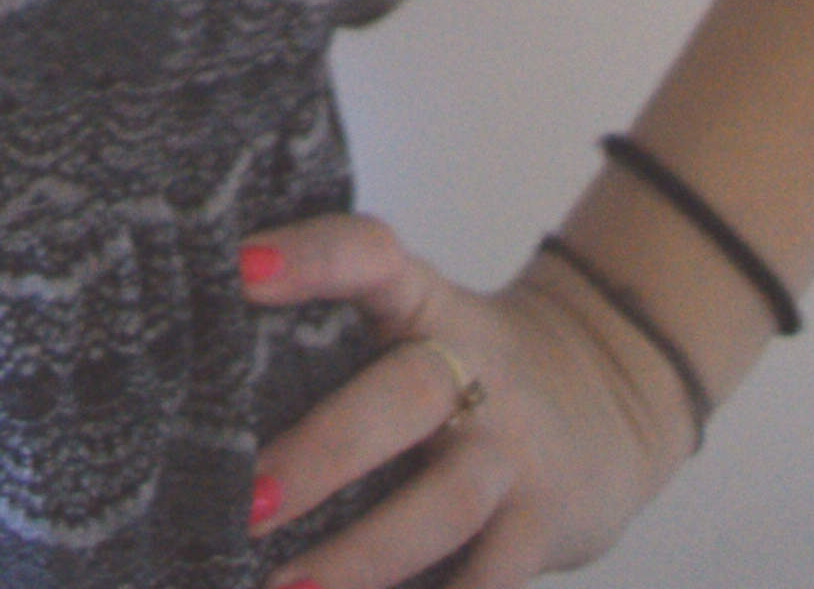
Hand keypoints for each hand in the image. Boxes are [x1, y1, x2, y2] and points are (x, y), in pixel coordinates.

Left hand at [242, 216, 696, 586]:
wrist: (611, 396)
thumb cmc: (465, 370)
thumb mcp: (418, 327)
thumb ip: (336, 341)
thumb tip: (202, 406)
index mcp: (427, 304)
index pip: (373, 257)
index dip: (314, 257)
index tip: (242, 267)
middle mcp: (474, 368)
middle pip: (403, 396)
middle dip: (325, 452)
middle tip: (249, 500)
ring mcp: (513, 452)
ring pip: (446, 502)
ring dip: (364, 556)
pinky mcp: (542, 527)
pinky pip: (491, 581)